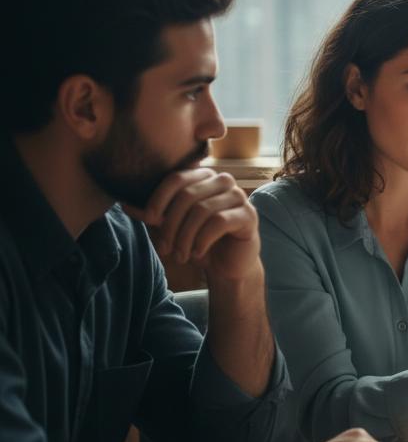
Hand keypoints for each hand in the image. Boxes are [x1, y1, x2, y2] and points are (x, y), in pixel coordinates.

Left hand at [126, 168, 259, 280]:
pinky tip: (197, 253)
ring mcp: (239, 196)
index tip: (149, 221)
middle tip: (165, 248)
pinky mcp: (249, 215)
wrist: (227, 265)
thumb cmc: (198, 241)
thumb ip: (152, 214)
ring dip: (185, 237)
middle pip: (187, 195)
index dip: (159, 198)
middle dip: (171, 225)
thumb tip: (123, 203)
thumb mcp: (171, 226)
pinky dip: (202, 241)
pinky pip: (219, 222)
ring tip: (180, 256)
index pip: (176, 178)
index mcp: (204, 177)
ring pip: (202, 210)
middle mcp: (223, 181)